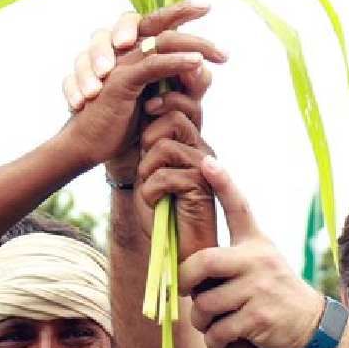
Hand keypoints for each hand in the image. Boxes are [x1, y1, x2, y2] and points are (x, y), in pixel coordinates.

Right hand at [62, 2, 225, 180]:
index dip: (178, 10)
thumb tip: (203, 69)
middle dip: (185, 15)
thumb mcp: (156, 101)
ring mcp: (120, 63)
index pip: (154, 22)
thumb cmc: (120, 124)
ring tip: (219, 53)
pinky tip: (197, 62)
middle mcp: (122, 51)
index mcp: (128, 51)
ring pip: (159, 41)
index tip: (206, 6)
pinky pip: (152, 64)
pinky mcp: (120, 81)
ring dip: (193, 43)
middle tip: (212, 15)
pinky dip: (177, 61)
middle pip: (156, 22)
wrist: (89, 146)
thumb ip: (179, 84)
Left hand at [137, 111, 217, 260]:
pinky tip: (156, 204)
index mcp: (192, 143)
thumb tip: (144, 110)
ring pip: (165, 145)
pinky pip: (164, 175)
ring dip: (147, 168)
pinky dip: (150, 191)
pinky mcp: (200, 187)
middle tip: (146, 164)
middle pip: (174, 116)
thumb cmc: (161, 211)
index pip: (183, 104)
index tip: (146, 109)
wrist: (178, 248)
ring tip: (150, 188)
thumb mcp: (151, 171)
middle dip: (149, 136)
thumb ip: (150, 143)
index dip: (163, 98)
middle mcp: (202, 150)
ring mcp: (204, 167)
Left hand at [178, 158, 325, 347]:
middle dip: (185, 281)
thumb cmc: (275, 291)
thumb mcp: (262, 260)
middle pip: (203, 262)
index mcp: (256, 243)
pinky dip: (213, 339)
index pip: (239, 207)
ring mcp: (259, 290)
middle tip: (186, 290)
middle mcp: (258, 261)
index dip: (222, 183)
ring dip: (200, 320)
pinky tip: (222, 338)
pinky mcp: (259, 319)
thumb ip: (233, 254)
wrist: (312, 326)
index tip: (207, 163)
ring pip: (206, 304)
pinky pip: (218, 331)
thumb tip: (189, 258)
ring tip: (209, 322)